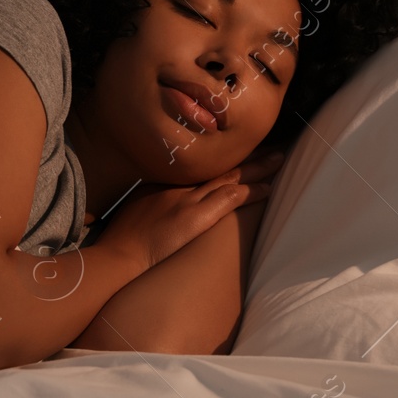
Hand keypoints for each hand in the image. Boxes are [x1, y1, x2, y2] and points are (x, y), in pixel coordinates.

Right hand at [94, 149, 284, 270]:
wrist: (119, 253)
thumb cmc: (122, 239)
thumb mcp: (135, 209)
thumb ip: (153, 202)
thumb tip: (161, 205)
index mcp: (164, 181)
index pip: (201, 165)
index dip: (224, 157)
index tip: (240, 149)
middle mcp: (178, 185)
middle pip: (219, 166)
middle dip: (246, 156)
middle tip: (269, 145)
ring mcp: (188, 199)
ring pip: (230, 177)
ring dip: (257, 168)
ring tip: (278, 159)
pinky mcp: (196, 216)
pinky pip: (231, 199)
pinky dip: (252, 192)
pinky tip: (269, 187)